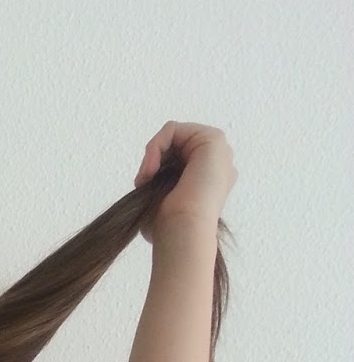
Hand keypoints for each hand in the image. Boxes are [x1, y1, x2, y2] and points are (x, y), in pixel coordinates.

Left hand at [133, 121, 236, 241]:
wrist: (184, 231)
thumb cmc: (171, 228)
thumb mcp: (160, 202)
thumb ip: (160, 184)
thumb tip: (146, 179)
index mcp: (209, 180)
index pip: (177, 158)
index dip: (157, 168)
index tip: (142, 186)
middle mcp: (218, 163)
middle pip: (176, 145)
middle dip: (154, 160)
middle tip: (142, 182)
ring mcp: (218, 150)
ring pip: (173, 136)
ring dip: (153, 155)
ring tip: (145, 178)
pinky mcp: (213, 139)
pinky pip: (172, 129)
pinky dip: (155, 146)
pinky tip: (150, 169)